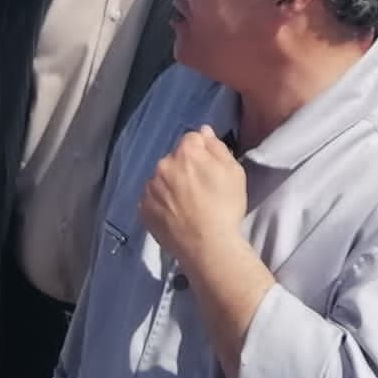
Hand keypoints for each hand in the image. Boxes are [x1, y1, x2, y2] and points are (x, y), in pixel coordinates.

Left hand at [140, 128, 248, 268]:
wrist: (207, 246)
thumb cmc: (225, 207)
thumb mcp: (234, 172)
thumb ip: (217, 147)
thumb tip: (203, 131)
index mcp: (186, 153)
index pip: (192, 140)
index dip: (202, 152)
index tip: (209, 169)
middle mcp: (163, 165)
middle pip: (174, 159)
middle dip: (184, 168)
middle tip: (198, 190)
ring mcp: (150, 188)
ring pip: (161, 179)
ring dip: (170, 185)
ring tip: (185, 206)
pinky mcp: (143, 209)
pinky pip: (152, 198)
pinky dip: (161, 203)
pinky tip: (174, 215)